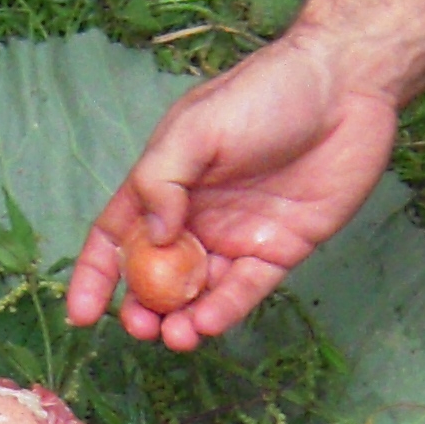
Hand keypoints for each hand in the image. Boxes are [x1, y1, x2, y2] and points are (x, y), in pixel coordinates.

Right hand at [63, 34, 403, 349]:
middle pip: (157, 275)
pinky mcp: (280, 250)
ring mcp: (238, 236)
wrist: (344, 88)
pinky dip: (225, 310)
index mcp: (167, 181)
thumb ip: (161, 180)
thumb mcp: (196, 127)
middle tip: (140, 327)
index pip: (118, 234)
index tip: (80, 313)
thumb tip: (149, 237)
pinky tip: (208, 323)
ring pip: (200, 292)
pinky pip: (246, 290)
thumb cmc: (266, 93)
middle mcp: (198, 215)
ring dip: (182, 319)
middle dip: (143, 307)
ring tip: (175, 335)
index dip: (97, 274)